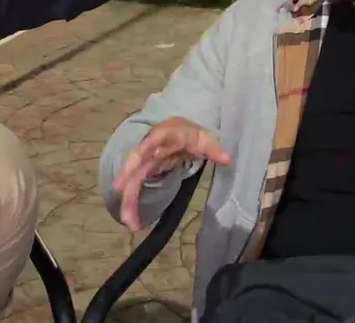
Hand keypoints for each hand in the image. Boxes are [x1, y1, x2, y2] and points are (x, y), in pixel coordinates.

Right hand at [113, 117, 229, 230]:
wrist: (180, 130)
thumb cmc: (192, 134)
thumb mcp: (205, 139)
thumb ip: (214, 149)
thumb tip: (227, 158)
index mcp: (165, 135)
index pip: (152, 142)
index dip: (144, 153)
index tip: (136, 169)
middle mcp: (149, 148)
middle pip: (136, 166)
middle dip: (130, 187)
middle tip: (127, 213)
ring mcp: (145, 161)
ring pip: (133, 180)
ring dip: (129, 202)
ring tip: (131, 224)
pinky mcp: (145, 171)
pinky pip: (135, 187)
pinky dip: (133, 202)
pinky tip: (133, 220)